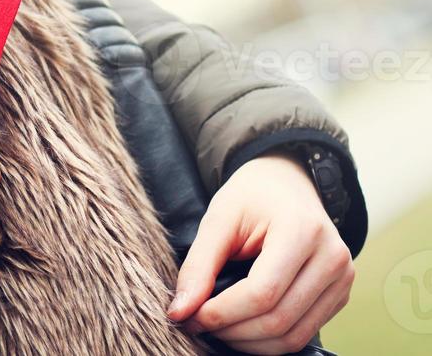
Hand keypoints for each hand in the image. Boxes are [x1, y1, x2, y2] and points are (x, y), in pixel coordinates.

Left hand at [167, 152, 354, 353]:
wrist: (286, 183)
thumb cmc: (251, 197)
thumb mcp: (218, 219)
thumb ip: (199, 265)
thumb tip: (180, 311)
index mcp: (303, 230)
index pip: (262, 292)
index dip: (222, 313)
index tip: (190, 316)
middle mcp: (332, 258)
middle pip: (279, 319)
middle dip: (232, 330)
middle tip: (197, 323)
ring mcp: (342, 279)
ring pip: (293, 335)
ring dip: (249, 342)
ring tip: (217, 327)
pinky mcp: (340, 295)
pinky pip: (304, 332)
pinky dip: (269, 340)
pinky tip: (242, 327)